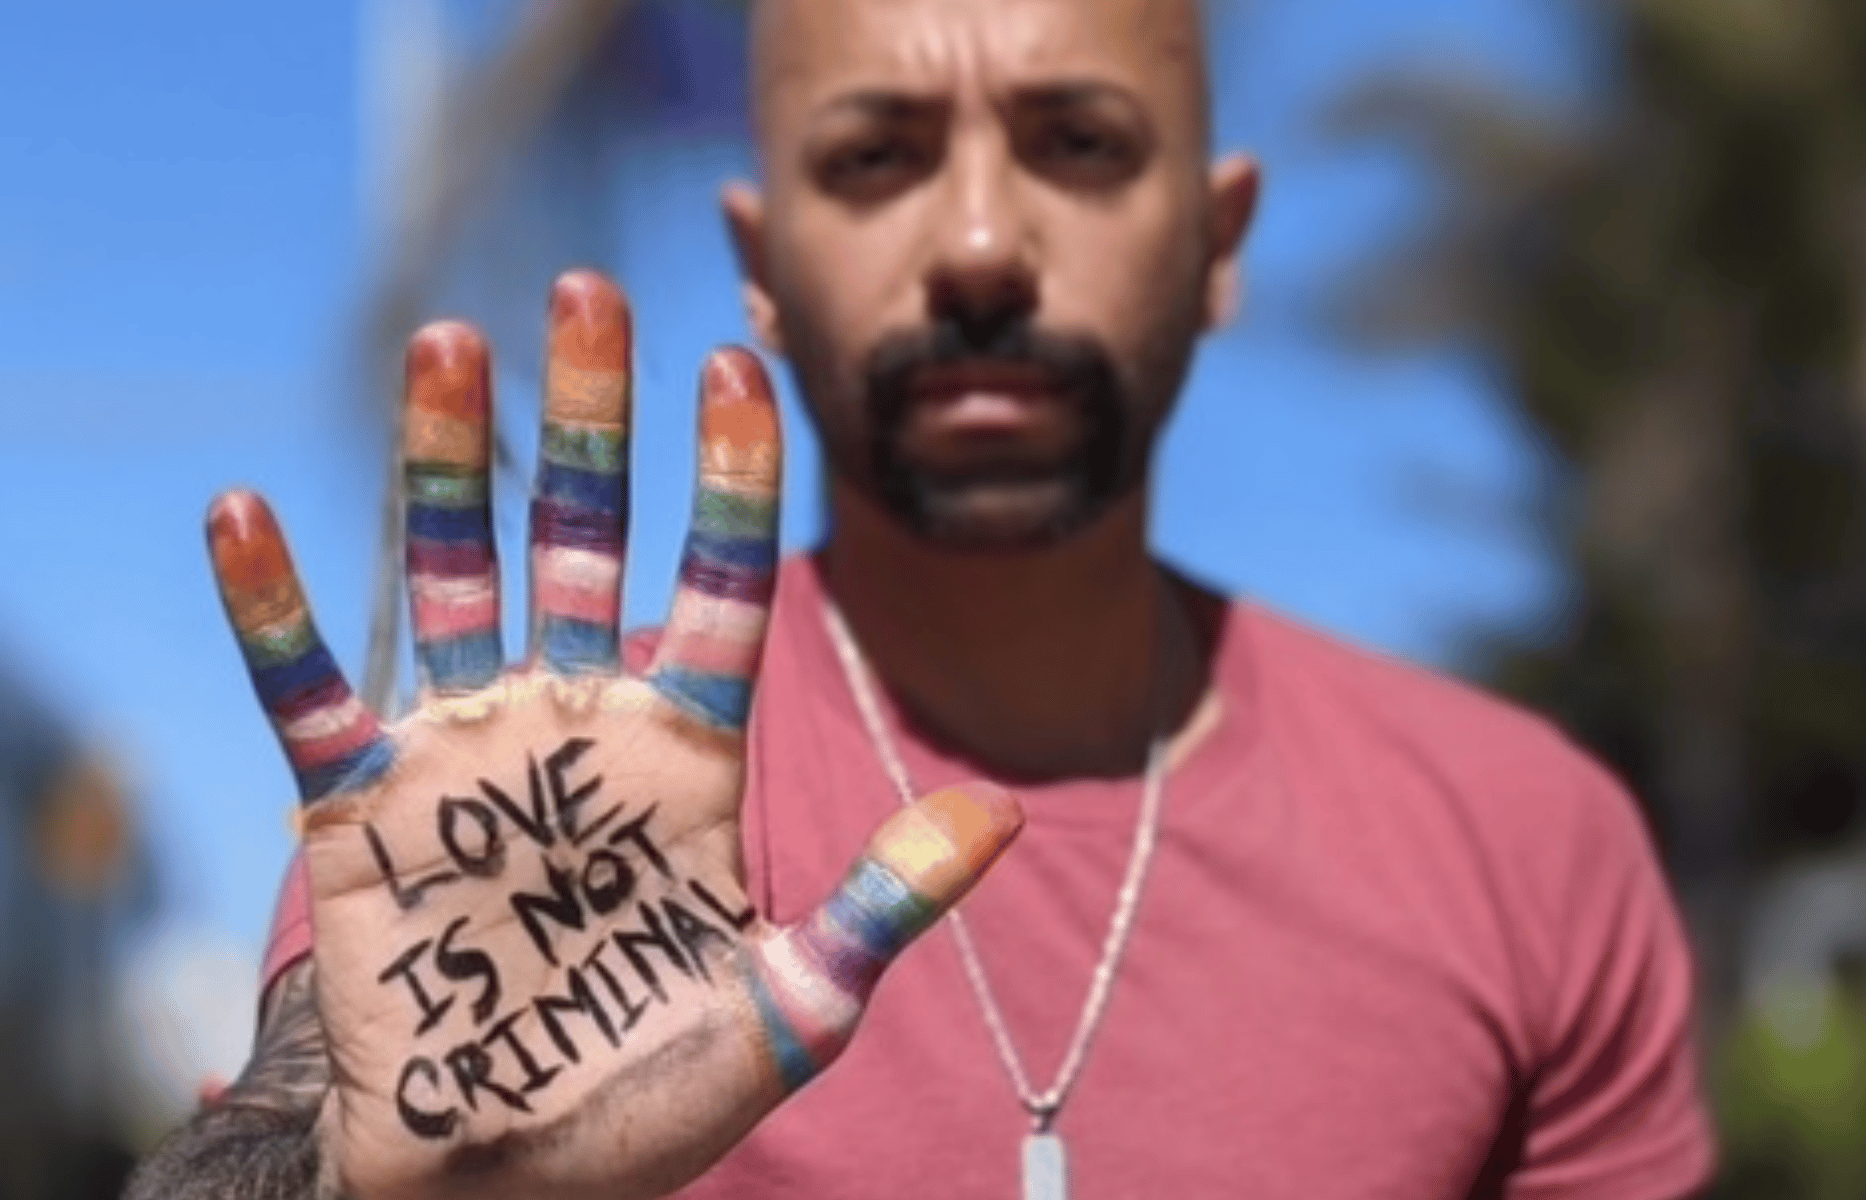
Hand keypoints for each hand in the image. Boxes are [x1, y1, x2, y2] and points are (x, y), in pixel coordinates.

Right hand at [205, 271, 1021, 1199]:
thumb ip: (884, 903)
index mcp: (689, 755)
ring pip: (460, 573)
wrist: (511, 1182)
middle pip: (588, 540)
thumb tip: (1000, 811)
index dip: (727, 477)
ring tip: (450, 339)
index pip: (717, 583)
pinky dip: (276, 611)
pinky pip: (310, 691)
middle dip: (590, 420)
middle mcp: (580, 725)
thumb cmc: (652, 1104)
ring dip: (447, 461)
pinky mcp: (364, 809)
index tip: (737, 361)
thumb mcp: (794, 1006)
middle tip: (587, 292)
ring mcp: (471, 754)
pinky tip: (244, 513)